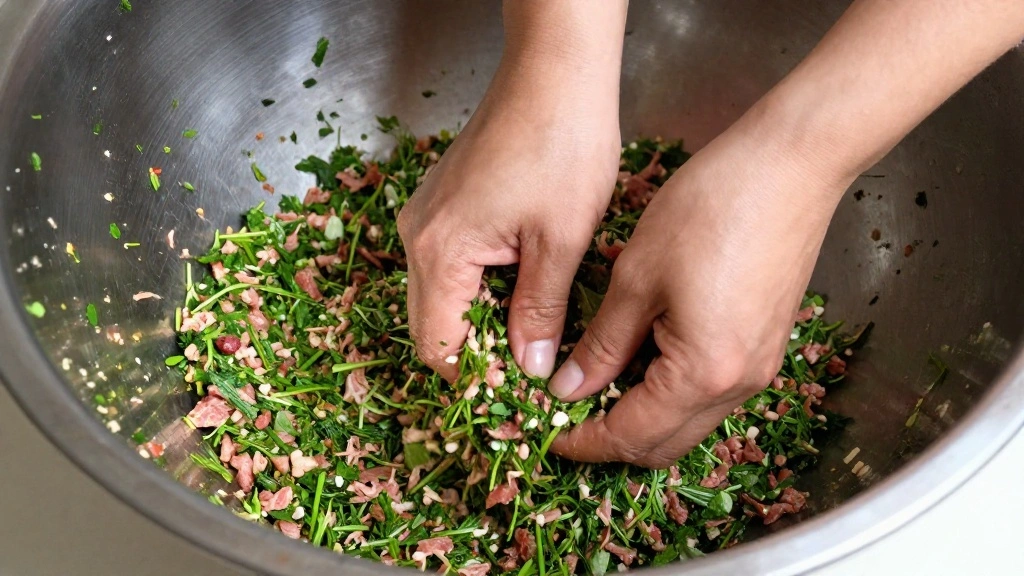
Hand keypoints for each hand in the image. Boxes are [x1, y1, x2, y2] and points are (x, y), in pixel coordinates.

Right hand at [397, 3, 625, 379]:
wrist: (554, 72)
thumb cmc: (562, 144)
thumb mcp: (561, 242)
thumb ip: (541, 313)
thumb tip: (532, 370)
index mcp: (440, 251)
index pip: (438, 346)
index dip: (477, 379)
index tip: (520, 396)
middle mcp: (419, 235)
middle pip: (432, 325)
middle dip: (477, 356)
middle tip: (530, 373)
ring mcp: (427, 216)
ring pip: (441, 296)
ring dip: (481, 322)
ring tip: (533, 336)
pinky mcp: (444, 203)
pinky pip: (450, 265)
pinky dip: (480, 289)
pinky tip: (523, 290)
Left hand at [549, 106, 852, 467]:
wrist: (790, 166)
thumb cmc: (709, 208)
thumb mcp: (636, 277)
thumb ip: (603, 343)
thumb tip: (570, 389)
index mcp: (703, 373)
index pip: (631, 437)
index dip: (584, 443)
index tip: (548, 434)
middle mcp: (739, 385)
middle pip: (664, 445)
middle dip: (612, 440)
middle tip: (567, 416)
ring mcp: (759, 368)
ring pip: (689, 421)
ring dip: (641, 417)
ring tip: (595, 385)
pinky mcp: (765, 345)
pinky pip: (710, 392)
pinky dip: (669, 393)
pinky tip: (638, 359)